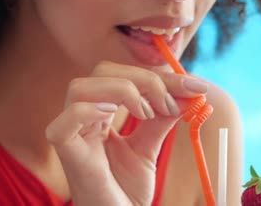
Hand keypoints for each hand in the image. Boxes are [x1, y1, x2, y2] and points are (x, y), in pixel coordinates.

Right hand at [45, 61, 207, 205]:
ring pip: (80, 87)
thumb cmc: (126, 190)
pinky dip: (89, 110)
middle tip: (169, 104)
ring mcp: (71, 134)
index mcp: (98, 113)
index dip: (157, 76)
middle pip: (101, 72)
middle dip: (142, 79)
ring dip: (121, 90)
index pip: (121, 75)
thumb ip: (163, 118)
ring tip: (146, 112)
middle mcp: (82, 118)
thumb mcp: (150, 147)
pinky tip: (113, 115)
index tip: (194, 87)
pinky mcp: (67, 154)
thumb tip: (189, 91)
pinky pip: (66, 121)